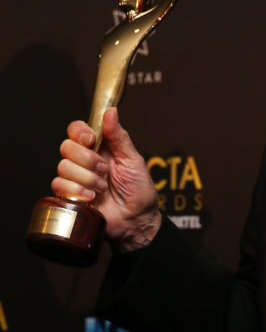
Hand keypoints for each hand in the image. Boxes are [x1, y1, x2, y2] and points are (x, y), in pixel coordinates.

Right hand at [52, 107, 160, 250]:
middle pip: (66, 146)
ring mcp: (76, 178)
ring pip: (63, 166)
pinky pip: (59, 185)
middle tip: (105, 170)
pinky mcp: (70, 195)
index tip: (91, 139)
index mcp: (100, 148)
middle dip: (88, 160)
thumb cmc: (139, 190)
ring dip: (87, 178)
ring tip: (103, 187)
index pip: (76, 130)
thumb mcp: (133, 160)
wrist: (137, 220)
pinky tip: (92, 197)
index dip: (79, 132)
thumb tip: (110, 111)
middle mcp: (84, 161)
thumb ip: (119, 137)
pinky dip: (77, 191)